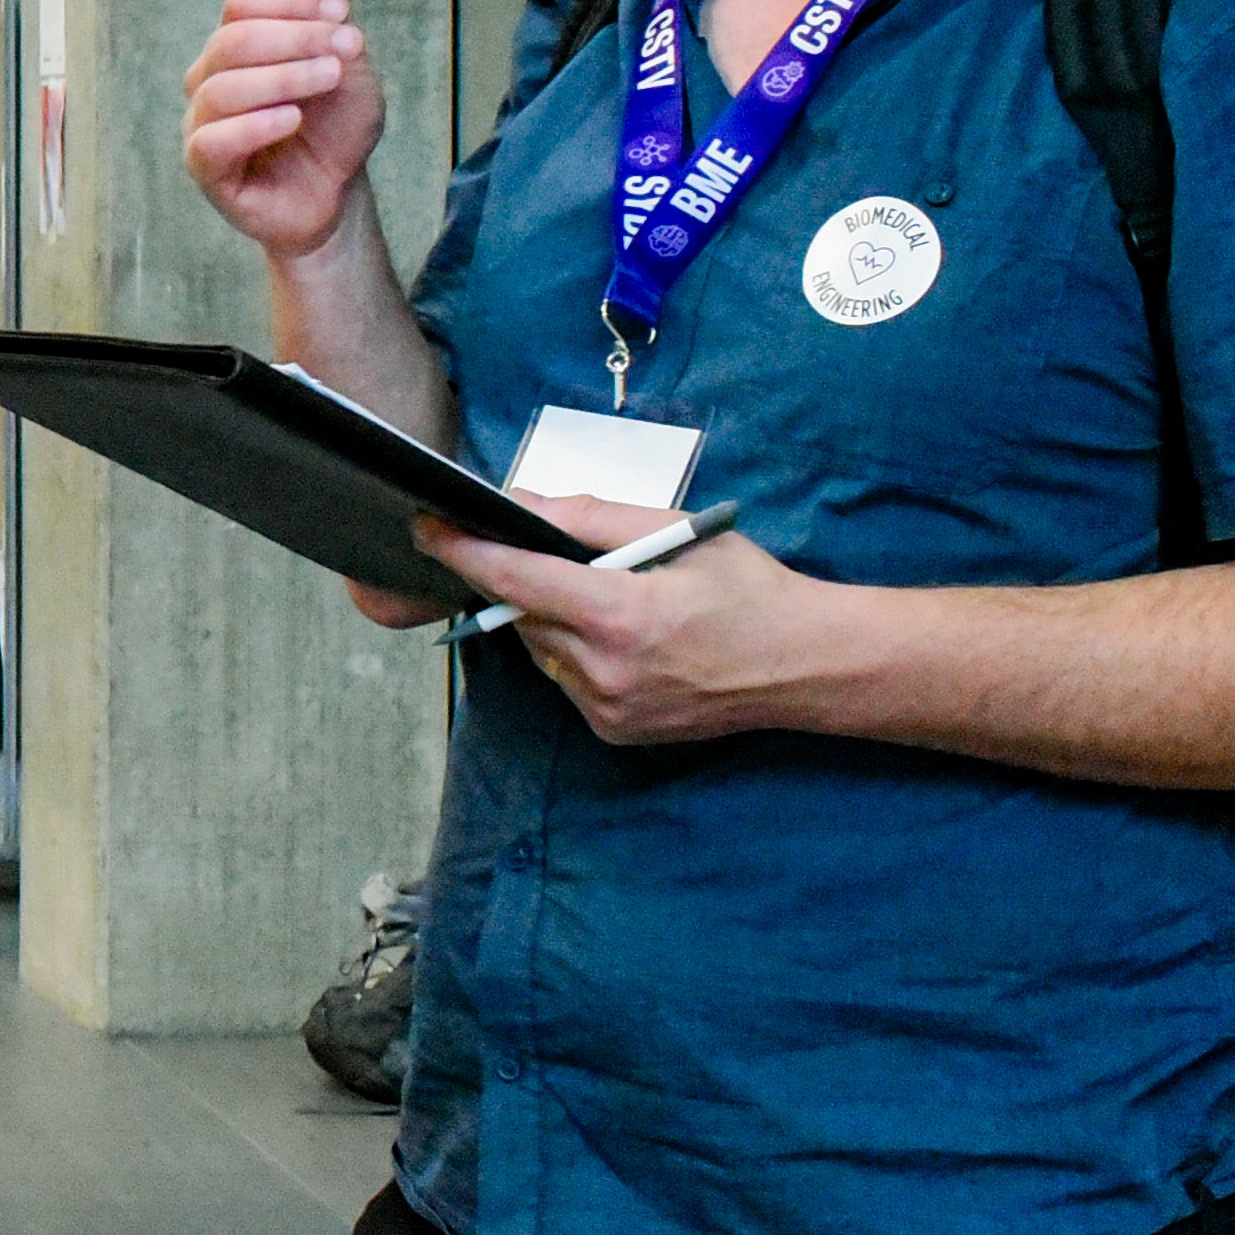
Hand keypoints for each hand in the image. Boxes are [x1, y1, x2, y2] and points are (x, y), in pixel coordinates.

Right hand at [185, 0, 390, 264]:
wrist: (336, 193)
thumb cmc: (337, 130)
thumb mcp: (348, 70)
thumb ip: (323, 25)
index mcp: (238, 46)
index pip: (242, 1)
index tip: (341, 12)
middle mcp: (210, 78)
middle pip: (232, 39)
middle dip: (295, 37)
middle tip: (346, 48)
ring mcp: (202, 122)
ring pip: (221, 87)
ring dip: (283, 76)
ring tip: (328, 79)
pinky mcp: (204, 168)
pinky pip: (211, 140)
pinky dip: (254, 126)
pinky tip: (293, 120)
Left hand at [418, 501, 841, 746]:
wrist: (806, 667)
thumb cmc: (751, 592)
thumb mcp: (682, 533)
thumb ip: (595, 518)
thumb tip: (523, 503)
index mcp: (621, 617)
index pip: (518, 579)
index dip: (466, 551)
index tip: (428, 528)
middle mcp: (605, 672)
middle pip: (523, 614)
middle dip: (521, 579)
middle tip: (545, 554)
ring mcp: (606, 710)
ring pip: (541, 649)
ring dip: (550, 618)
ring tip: (605, 598)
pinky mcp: (613, 732)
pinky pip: (565, 680)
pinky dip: (574, 652)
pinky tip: (619, 638)